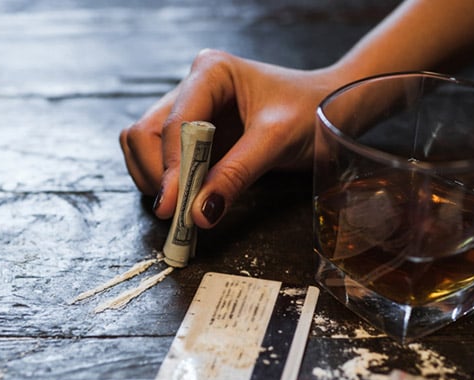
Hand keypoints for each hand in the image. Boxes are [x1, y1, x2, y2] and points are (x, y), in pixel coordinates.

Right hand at [120, 49, 340, 227]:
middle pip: (145, 134)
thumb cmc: (311, 110)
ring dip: (157, 181)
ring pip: (143, 147)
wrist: (330, 107)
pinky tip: (189, 197)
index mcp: (210, 73)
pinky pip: (159, 160)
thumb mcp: (276, 141)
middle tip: (180, 213)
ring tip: (186, 206)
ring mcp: (187, 110)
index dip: (171, 168)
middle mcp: (191, 87)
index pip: (174, 123)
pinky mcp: (191, 135)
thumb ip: (236, 175)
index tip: (173, 207)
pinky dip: (167, 183)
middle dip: (159, 176)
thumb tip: (200, 213)